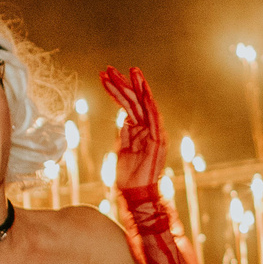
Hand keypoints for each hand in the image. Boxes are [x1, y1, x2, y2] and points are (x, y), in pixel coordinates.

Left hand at [100, 65, 166, 199]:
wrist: (137, 194)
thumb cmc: (128, 177)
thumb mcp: (122, 150)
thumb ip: (124, 134)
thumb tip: (123, 118)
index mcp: (137, 130)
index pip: (126, 105)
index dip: (115, 91)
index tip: (104, 77)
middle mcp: (147, 129)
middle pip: (134, 101)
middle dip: (122, 84)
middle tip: (109, 69)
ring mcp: (153, 133)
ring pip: (144, 105)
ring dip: (137, 87)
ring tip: (130, 70)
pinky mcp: (158, 140)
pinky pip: (154, 118)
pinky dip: (149, 104)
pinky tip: (143, 91)